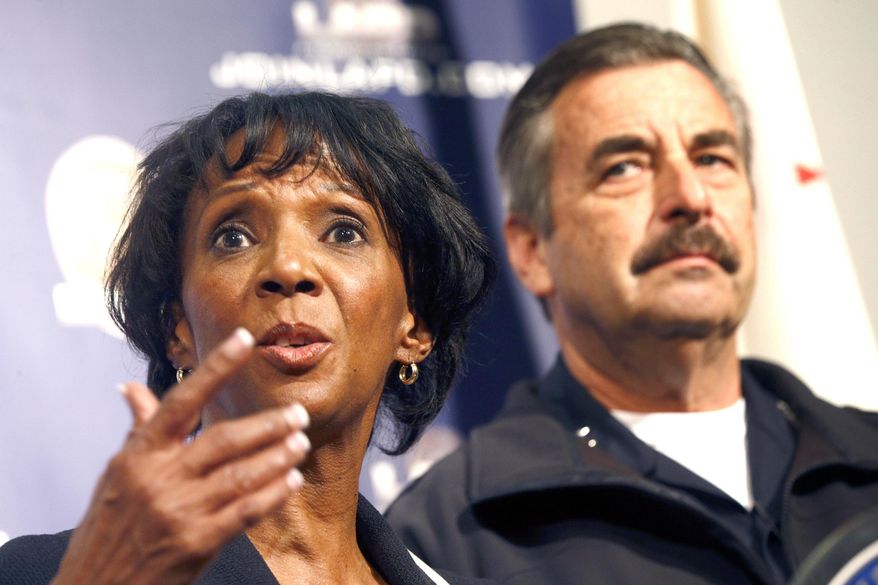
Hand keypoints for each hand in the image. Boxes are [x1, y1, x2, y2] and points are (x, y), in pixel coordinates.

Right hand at [51, 328, 309, 584]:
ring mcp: (179, 512)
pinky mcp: (196, 544)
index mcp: (139, 455)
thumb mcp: (117, 476)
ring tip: (301, 442)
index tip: (243, 340)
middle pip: (223, 439)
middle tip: (298, 414)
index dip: (214, 369)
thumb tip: (131, 389)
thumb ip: (138, 432)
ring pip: (241, 475)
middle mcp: (159, 479)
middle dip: (267, 425)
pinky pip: (245, 512)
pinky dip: (273, 494)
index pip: (181, 401)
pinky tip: (292, 481)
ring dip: (278, 456)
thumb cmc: (109, 528)